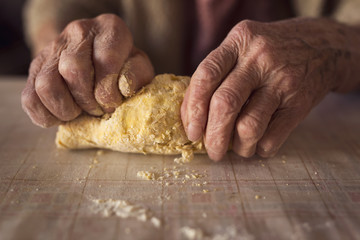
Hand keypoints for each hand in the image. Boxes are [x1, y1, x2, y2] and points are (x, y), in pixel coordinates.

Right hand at [22, 14, 153, 126]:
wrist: (97, 62)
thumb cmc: (121, 68)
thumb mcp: (138, 68)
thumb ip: (137, 75)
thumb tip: (122, 88)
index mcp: (108, 28)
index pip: (106, 59)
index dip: (109, 90)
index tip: (113, 103)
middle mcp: (77, 32)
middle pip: (73, 70)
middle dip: (88, 100)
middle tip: (98, 109)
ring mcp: (52, 49)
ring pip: (47, 85)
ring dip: (66, 109)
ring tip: (80, 112)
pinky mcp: (34, 69)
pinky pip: (30, 99)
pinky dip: (47, 116)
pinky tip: (64, 114)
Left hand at [182, 18, 348, 160]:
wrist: (323, 47)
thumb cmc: (270, 52)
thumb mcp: (243, 47)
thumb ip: (217, 73)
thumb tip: (190, 116)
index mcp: (239, 42)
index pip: (206, 76)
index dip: (193, 108)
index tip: (191, 131)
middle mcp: (260, 59)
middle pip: (225, 104)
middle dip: (213, 137)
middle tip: (211, 151)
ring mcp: (282, 80)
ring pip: (248, 126)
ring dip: (238, 147)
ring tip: (238, 149)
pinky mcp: (300, 103)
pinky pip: (272, 138)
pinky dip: (261, 149)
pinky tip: (259, 144)